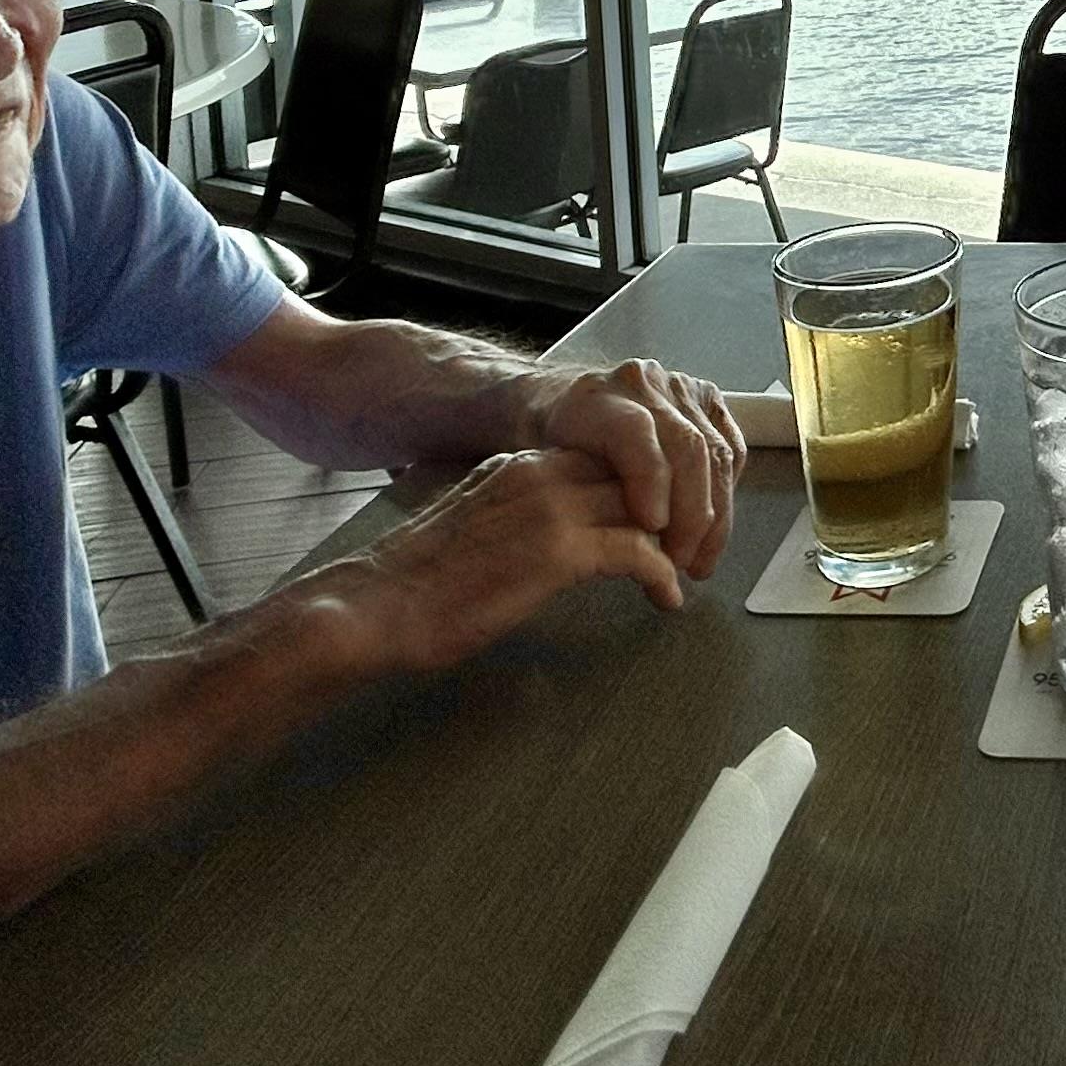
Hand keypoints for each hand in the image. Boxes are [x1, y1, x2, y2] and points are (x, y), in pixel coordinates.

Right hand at [316, 449, 689, 672]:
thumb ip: (518, 517)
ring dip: (674, 543)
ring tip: (683, 573)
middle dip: (668, 510)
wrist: (376, 606)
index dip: (638, 490)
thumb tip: (549, 542)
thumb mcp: (476, 525)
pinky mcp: (557, 552)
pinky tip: (665, 598)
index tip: (658, 520)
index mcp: (517, 463)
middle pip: (633, 476)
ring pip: (644, 507)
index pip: (602, 460)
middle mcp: (539, 473)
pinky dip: (661, 575)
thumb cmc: (414, 582)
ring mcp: (550, 508)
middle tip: (689, 546)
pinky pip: (637, 552)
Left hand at [532, 360, 747, 577]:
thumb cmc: (548, 445)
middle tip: (677, 562)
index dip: (651, 480)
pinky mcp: (706, 400)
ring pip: (717, 454)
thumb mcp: (543, 472)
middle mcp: (642, 385)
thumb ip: (579, 498)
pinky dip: (726, 496)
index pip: (635, 431)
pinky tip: (710, 529)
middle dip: (691, 516)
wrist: (556, 404)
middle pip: (687, 447)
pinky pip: (732, 451)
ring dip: (714, 518)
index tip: (653, 527)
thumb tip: (621, 543)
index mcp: (593, 398)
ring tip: (696, 560)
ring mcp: (679, 388)